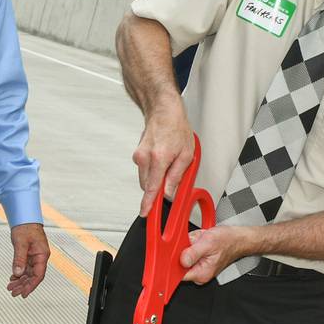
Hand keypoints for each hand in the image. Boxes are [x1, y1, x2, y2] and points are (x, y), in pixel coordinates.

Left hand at [7, 222, 49, 297]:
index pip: (38, 275)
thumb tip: (17, 273)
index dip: (31, 286)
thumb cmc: (25, 228)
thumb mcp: (21, 243)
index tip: (24, 294)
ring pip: (28, 274)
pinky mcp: (29, 255)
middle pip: (33, 276)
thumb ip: (19, 259)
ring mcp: (34, 257)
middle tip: (13, 293)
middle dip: (23, 286)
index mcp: (42, 255)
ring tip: (10, 288)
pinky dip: (18, 274)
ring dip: (20, 281)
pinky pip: (25, 268)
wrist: (25, 218)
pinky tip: (12, 279)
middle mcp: (40, 258)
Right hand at [132, 101, 194, 216]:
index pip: (151, 188)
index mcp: (159, 158)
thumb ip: (177, 176)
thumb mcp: (186, 154)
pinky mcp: (137, 154)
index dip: (148, 203)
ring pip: (146, 179)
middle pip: (148, 185)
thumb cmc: (176, 128)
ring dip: (157, 179)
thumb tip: (170, 193)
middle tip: (171, 183)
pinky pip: (144, 170)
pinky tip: (163, 160)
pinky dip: (153, 171)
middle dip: (158, 189)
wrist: (163, 111)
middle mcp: (145, 158)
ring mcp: (139, 156)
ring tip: (169, 165)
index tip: (145, 213)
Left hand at [180, 225, 255, 283]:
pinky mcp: (200, 261)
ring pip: (184, 255)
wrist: (238, 238)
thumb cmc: (228, 241)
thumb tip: (180, 260)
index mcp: (201, 274)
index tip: (175, 252)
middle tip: (196, 242)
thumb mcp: (208, 243)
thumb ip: (192, 252)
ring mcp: (199, 268)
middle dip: (184, 249)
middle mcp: (200, 274)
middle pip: (179, 263)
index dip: (173, 262)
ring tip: (201, 241)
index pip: (177, 274)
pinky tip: (201, 241)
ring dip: (189, 245)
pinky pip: (189, 252)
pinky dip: (193, 244)